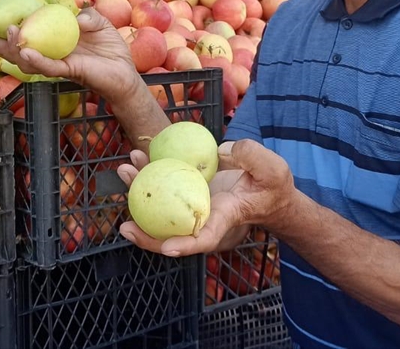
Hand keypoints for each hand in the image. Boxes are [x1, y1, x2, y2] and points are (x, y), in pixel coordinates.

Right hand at [0, 7, 138, 101]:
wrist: (126, 73)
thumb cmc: (110, 48)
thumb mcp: (99, 22)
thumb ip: (87, 14)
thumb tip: (76, 16)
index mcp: (53, 39)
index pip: (26, 33)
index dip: (6, 30)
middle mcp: (50, 53)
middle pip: (17, 50)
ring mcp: (57, 63)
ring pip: (28, 60)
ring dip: (15, 48)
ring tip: (8, 33)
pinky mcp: (69, 72)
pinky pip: (48, 67)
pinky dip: (37, 61)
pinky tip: (26, 53)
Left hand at [116, 139, 295, 256]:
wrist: (270, 191)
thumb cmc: (274, 186)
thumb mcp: (273, 170)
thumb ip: (251, 157)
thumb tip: (221, 151)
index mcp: (225, 217)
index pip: (206, 237)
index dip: (186, 245)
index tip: (168, 247)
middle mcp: (204, 218)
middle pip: (171, 232)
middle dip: (145, 232)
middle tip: (125, 223)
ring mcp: (193, 206)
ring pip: (161, 209)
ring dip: (139, 191)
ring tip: (125, 169)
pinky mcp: (188, 191)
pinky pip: (164, 188)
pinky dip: (149, 175)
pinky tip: (139, 157)